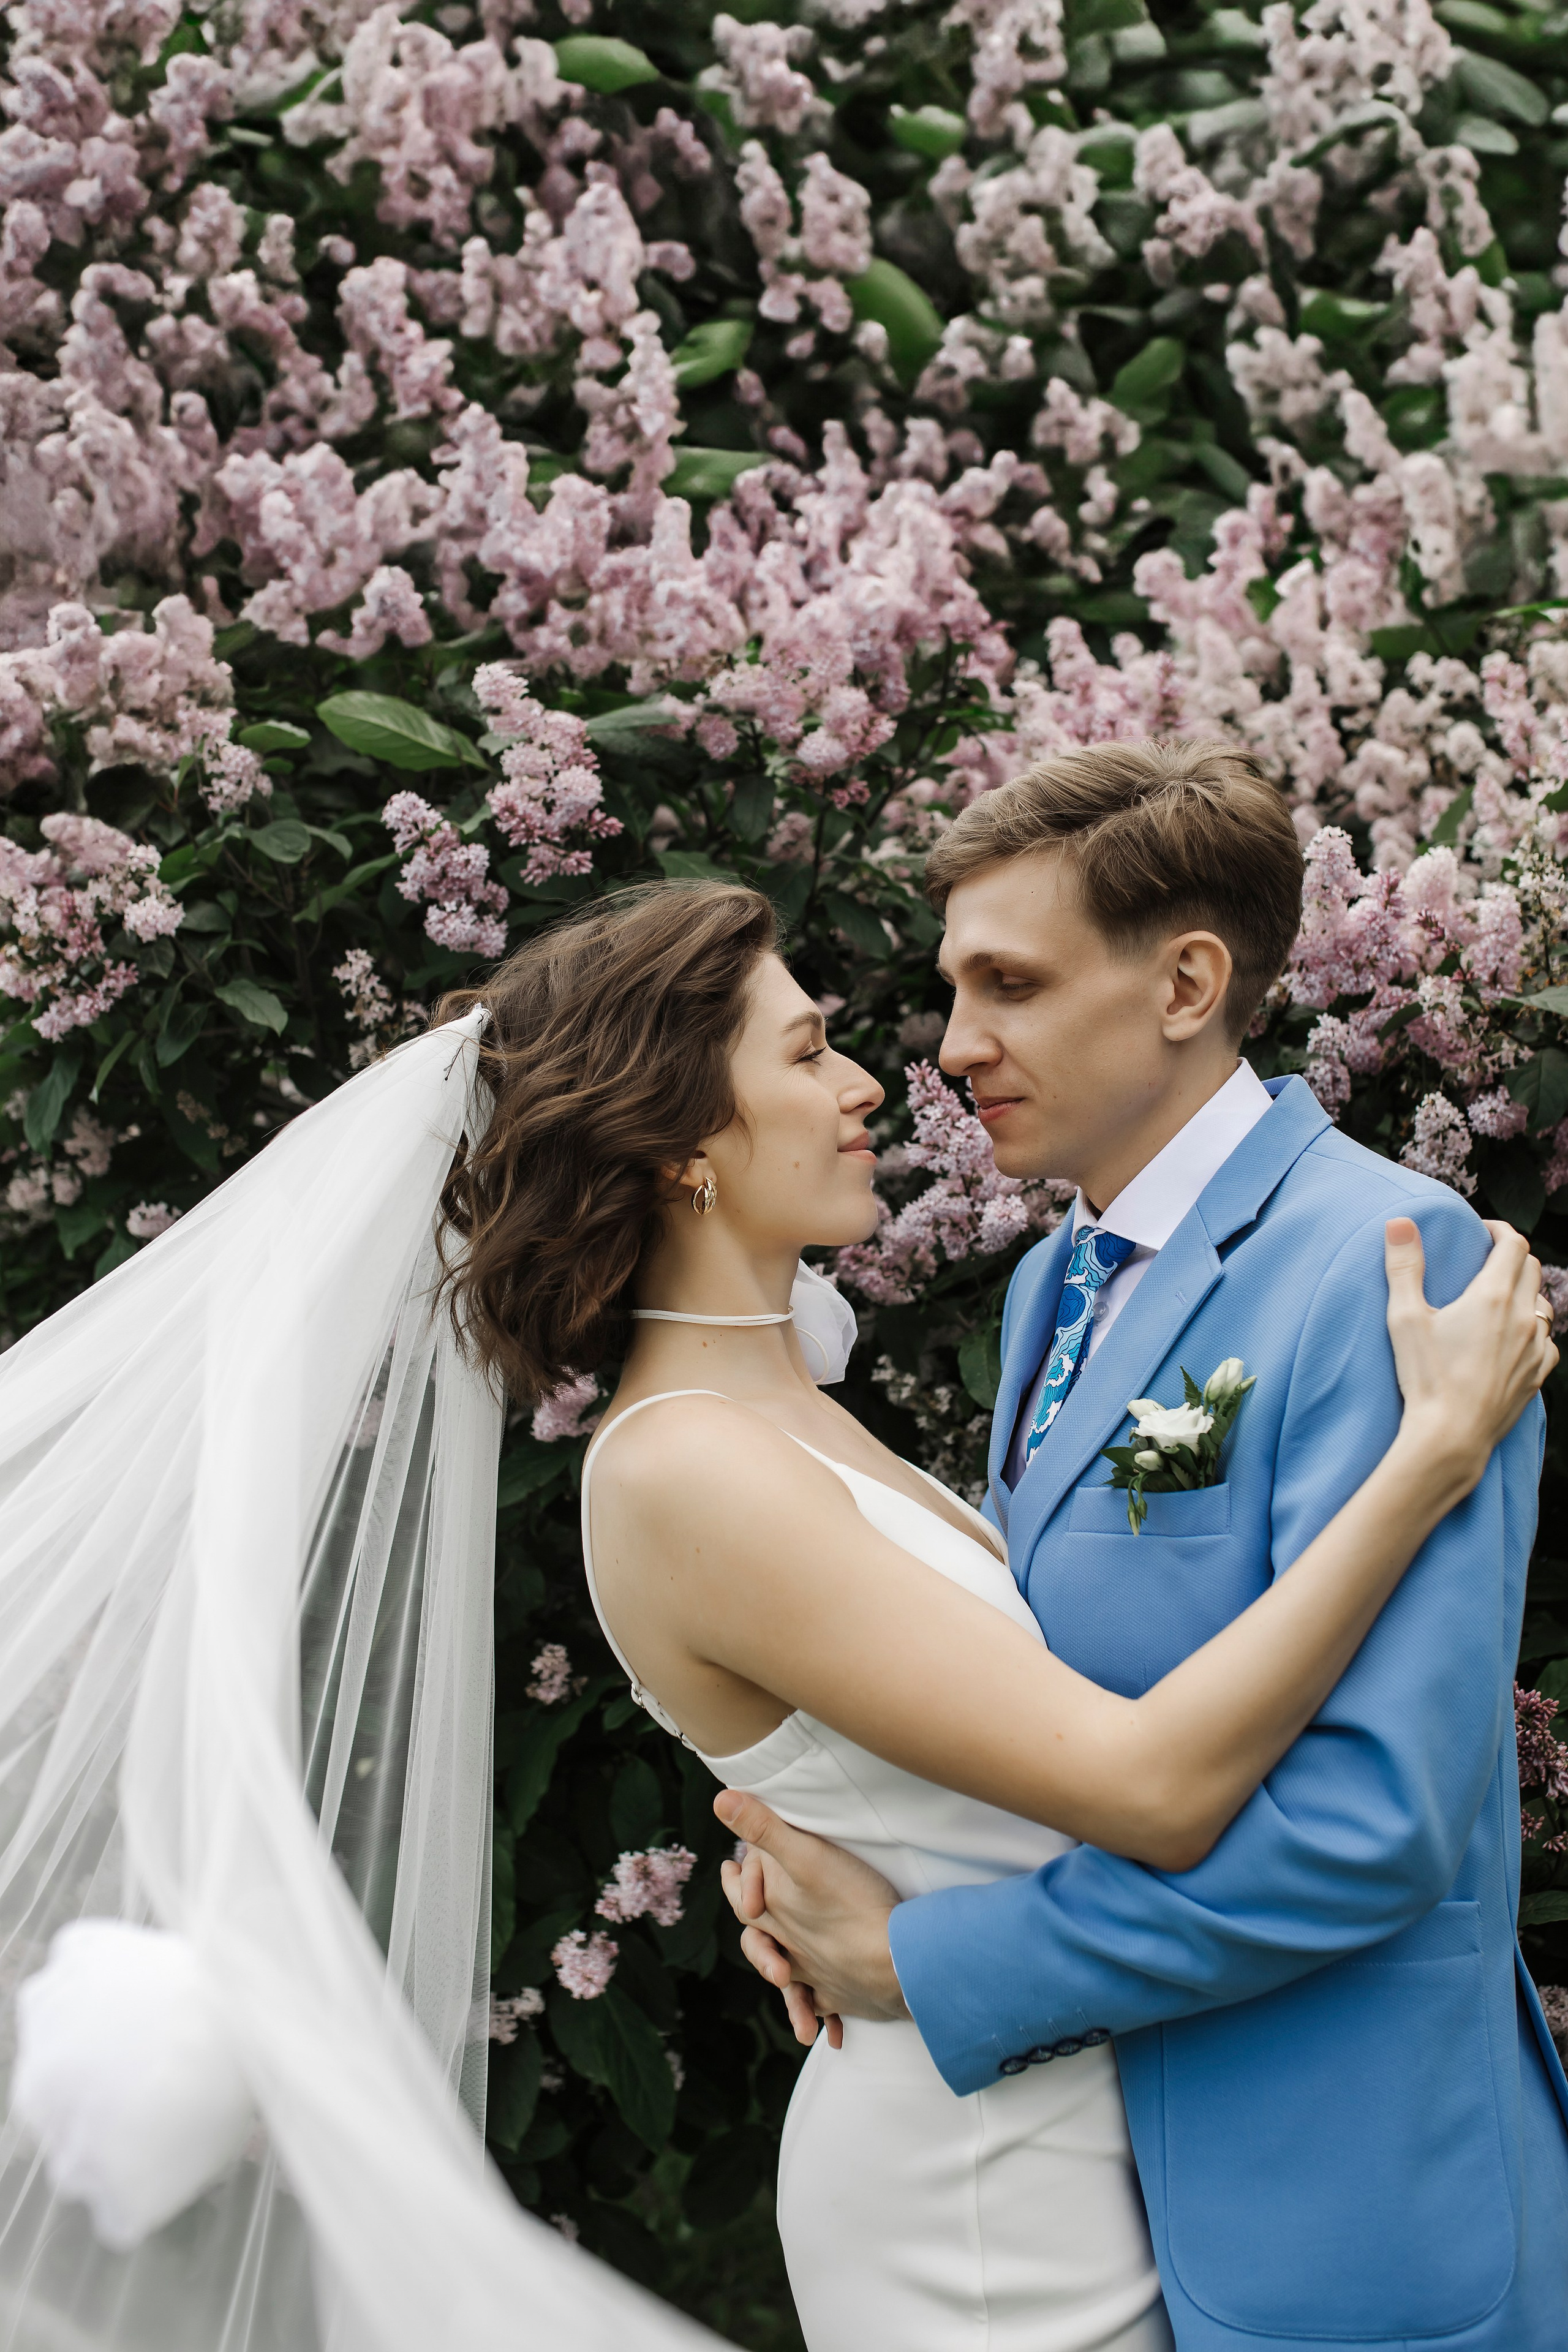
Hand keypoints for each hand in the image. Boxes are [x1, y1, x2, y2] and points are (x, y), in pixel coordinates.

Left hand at [715, 1790, 907, 2047]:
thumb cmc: (853, 1905)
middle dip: (752, 1928)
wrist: (896, 1960)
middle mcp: (791, 1949)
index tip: (727, 1869)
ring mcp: (818, 1976)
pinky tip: (827, 2025)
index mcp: (777, 1916)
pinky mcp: (846, 1996)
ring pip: (790, 1982)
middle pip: (760, 1941)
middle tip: (749, 1911)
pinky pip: (827, 2007)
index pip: (742, 1900)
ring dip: (784, 1982)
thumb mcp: (807, 1856)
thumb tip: (721, 1798)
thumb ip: (764, 1830)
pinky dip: (822, 2013)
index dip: (734, 1882)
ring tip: (782, 1980)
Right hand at [1384, 1216, 1556, 1495]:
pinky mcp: (1537, 1375)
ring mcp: (1535, 1348)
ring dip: (1525, 1292)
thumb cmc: (1426, 1377)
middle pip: (1532, 1268)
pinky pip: (1547, 1341)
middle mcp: (1524, 1317)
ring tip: (1499, 1299)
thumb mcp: (1405, 1318)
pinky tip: (1514, 1339)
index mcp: (1493, 1296)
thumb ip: (1404, 1266)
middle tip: (1484, 1261)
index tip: (1481, 1232)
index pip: (1514, 1244)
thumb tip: (1399, 1221)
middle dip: (1510, 1257)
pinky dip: (1534, 1330)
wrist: (1451, 1436)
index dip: (1499, 1230)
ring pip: (1543, 1304)